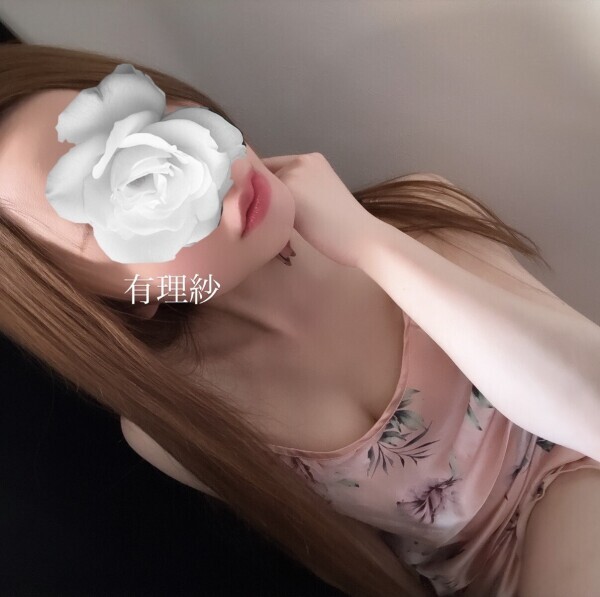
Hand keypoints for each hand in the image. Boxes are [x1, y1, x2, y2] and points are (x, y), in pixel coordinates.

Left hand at [261, 152, 382, 268]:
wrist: (362, 236)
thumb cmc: (344, 224)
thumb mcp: (320, 193)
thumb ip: (298, 187)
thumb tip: (267, 194)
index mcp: (310, 159)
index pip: (272, 168)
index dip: (266, 188)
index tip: (269, 207)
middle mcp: (300, 161)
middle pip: (264, 181)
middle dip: (265, 201)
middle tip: (279, 226)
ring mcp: (294, 175)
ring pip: (264, 195)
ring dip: (267, 212)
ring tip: (285, 233)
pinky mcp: (288, 193)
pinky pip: (266, 208)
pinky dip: (270, 223)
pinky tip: (286, 236)